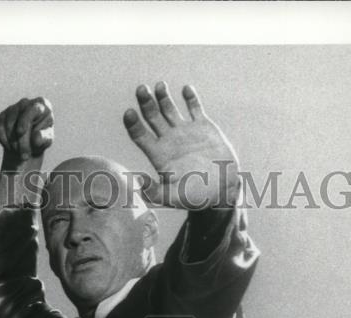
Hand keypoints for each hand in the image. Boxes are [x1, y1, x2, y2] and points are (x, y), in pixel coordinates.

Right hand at [0, 97, 53, 167]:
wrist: (29, 145)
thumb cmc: (41, 140)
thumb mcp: (46, 141)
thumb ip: (43, 138)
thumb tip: (36, 137)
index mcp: (42, 105)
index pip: (31, 109)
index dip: (24, 120)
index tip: (20, 132)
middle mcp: (26, 103)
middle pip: (18, 116)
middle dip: (20, 138)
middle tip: (24, 156)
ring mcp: (13, 108)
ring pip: (8, 122)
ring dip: (12, 140)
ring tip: (19, 152)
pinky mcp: (2, 116)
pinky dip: (3, 140)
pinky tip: (10, 147)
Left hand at [123, 83, 239, 209]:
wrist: (221, 190)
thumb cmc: (195, 197)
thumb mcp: (173, 198)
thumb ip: (155, 191)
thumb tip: (137, 183)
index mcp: (159, 155)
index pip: (140, 136)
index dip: (133, 124)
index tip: (129, 113)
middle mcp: (168, 140)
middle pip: (152, 116)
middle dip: (146, 103)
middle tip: (141, 89)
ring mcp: (184, 131)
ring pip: (169, 108)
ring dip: (163, 96)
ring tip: (159, 85)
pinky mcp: (202, 126)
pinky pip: (194, 107)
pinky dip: (190, 98)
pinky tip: (186, 89)